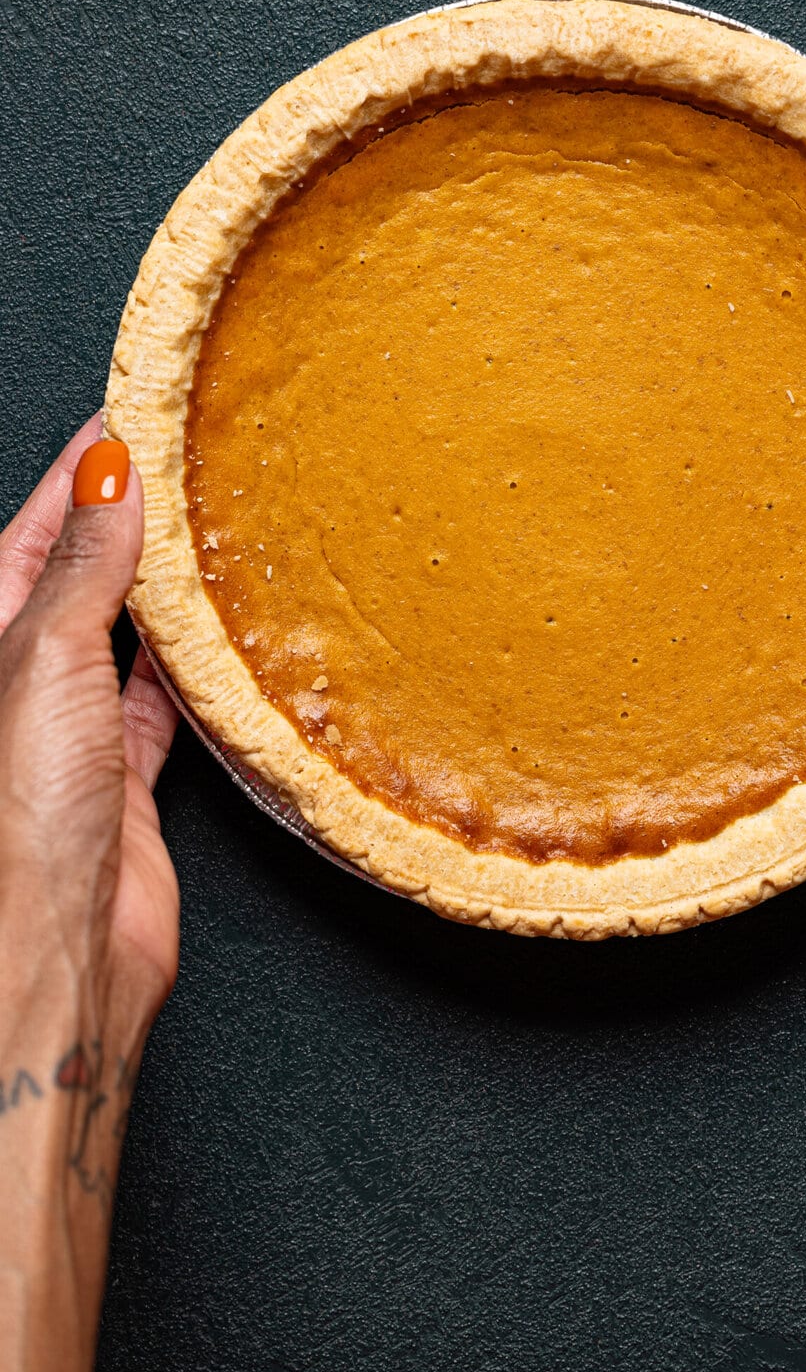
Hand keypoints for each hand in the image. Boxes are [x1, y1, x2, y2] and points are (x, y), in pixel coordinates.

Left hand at [0, 416, 178, 1371]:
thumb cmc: (21, 816)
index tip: (125, 421)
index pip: (31, 537)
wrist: (54, 950)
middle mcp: (23, 686)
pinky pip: (162, 706)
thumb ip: (83, 570)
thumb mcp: (43, 658)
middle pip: (74, 581)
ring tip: (206, 536)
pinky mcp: (126, 786)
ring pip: (120, 640)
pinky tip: (218, 643)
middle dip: (119, 524)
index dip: (77, 477)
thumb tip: (112, 478)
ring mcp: (73, 737)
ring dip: (159, 592)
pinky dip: (191, 671)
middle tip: (179, 465)